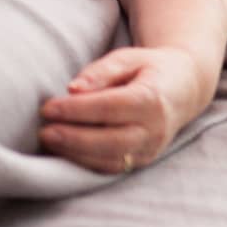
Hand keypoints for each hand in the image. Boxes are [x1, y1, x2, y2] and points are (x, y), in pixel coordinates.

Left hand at [38, 45, 214, 173]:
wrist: (183, 88)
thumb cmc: (148, 68)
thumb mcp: (127, 58)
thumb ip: (100, 72)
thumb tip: (73, 89)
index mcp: (151, 99)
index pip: (109, 108)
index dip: (76, 110)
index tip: (47, 107)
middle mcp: (154, 129)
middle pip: (110, 140)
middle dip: (73, 138)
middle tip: (43, 131)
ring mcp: (151, 148)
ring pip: (112, 160)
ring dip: (76, 154)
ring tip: (48, 141)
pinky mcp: (144, 160)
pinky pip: (114, 167)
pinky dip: (87, 163)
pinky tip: (65, 152)